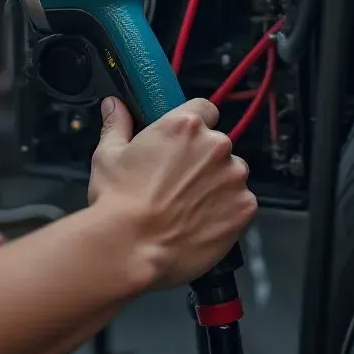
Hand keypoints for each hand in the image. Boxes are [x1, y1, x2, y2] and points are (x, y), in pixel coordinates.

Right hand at [88, 97, 255, 288]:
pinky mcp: (244, 208)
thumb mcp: (108, 155)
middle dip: (202, 159)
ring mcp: (234, 178)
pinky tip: (200, 222)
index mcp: (185, 125)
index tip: (183, 140)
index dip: (194, 124)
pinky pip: (240, 203)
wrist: (130, 248)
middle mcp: (215, 146)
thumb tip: (114, 106)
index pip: (204, 109)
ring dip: (217, 184)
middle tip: (177, 181)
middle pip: (218, 144)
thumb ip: (117, 124)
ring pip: (231, 174)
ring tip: (188, 206)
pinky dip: (226, 211)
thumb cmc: (118, 201)